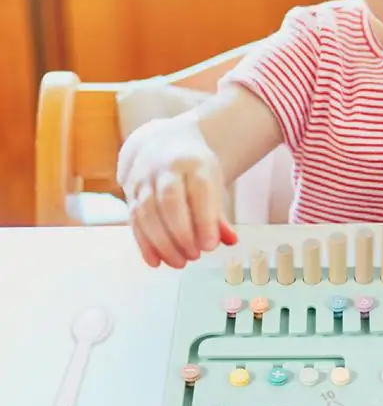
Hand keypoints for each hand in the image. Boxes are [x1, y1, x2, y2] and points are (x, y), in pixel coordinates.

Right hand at [117, 116, 237, 268]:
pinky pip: (133, 221)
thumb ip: (219, 213)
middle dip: (181, 234)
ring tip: (179, 262)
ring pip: (147, 213)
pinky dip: (144, 244)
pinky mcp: (129, 193)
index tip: (211, 246)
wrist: (162, 143)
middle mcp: (165, 168)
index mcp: (193, 162)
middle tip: (195, 256)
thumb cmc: (194, 169)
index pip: (199, 190)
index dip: (204, 220)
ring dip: (162, 243)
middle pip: (169, 202)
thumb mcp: (212, 182)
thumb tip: (230, 241)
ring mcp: (143, 179)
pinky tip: (156, 262)